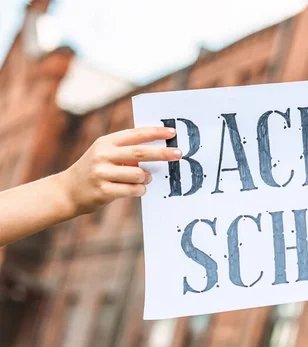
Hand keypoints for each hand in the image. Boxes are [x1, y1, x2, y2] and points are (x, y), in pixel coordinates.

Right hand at [56, 127, 181, 214]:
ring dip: (147, 178)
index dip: (155, 133)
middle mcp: (103, 155)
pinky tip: (138, 189)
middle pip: (140, 153)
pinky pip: (133, 190)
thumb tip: (158, 148)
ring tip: (145, 179)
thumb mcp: (104, 154)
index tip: (172, 132)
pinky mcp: (103, 191)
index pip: (135, 134)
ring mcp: (102, 173)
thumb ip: (126, 150)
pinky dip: (140, 190)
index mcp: (106, 143)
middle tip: (179, 153)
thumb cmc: (95, 171)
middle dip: (163, 153)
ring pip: (138, 174)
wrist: (67, 192)